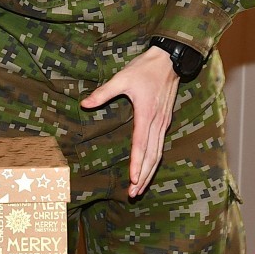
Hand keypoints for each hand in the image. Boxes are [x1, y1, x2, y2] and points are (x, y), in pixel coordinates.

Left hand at [80, 46, 178, 196]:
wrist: (170, 59)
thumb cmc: (145, 68)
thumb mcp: (122, 78)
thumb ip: (103, 92)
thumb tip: (84, 103)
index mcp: (146, 114)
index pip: (141, 145)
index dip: (137, 164)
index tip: (133, 180)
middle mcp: (157, 122)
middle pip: (152, 156)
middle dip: (144, 177)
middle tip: (133, 193)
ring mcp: (163, 122)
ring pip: (158, 153)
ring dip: (150, 172)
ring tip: (140, 188)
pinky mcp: (165, 120)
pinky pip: (160, 146)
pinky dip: (154, 161)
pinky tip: (149, 168)